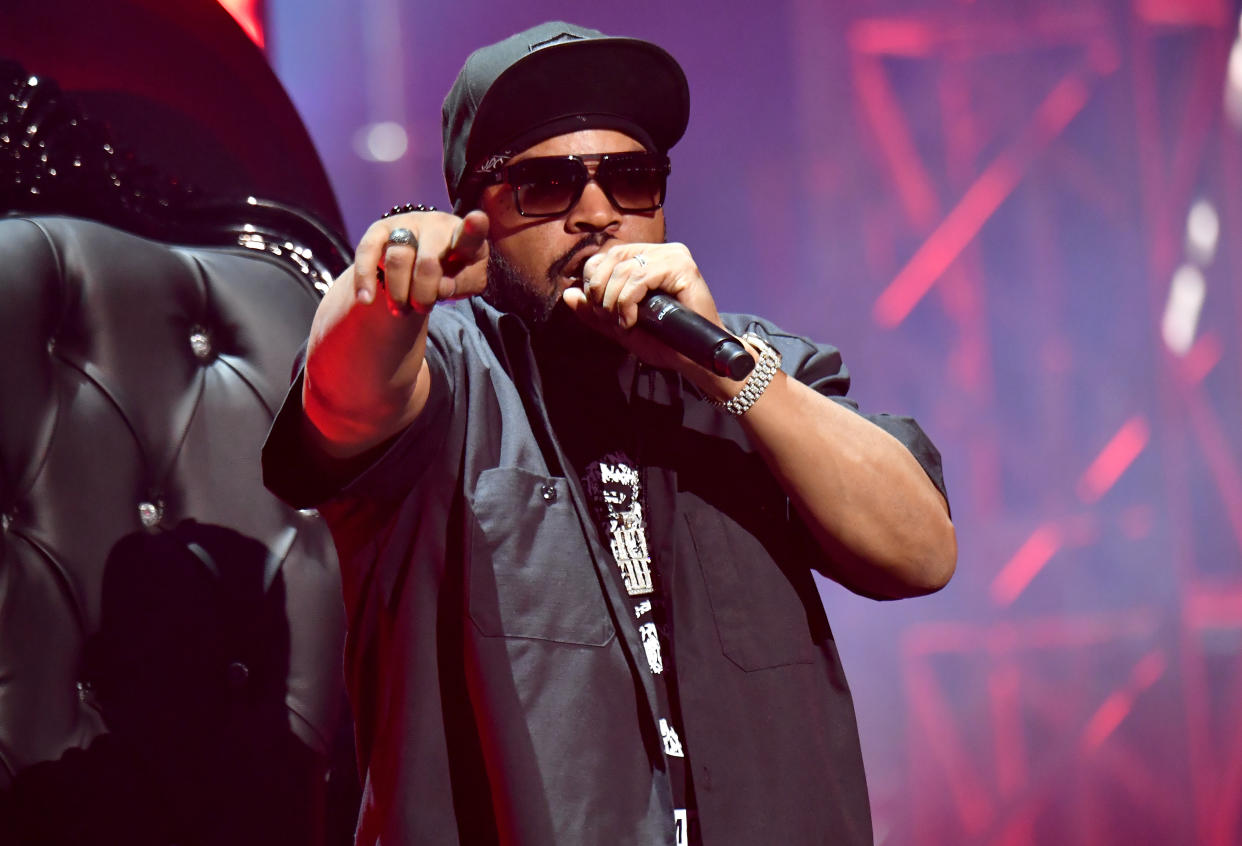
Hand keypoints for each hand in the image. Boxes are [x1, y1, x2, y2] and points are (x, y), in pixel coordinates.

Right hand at [351, 210, 489, 314]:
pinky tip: (366, 300)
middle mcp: (436, 224)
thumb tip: (440, 286)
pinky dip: (365, 279)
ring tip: (403, 310)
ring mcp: (407, 223)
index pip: (471, 233)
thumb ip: (461, 285)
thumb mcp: (465, 282)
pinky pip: (368, 252)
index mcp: (464, 237)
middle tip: (423, 308)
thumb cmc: (451, 272)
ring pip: (398, 260)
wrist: (421, 259)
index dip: (474, 226)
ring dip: (399, 294)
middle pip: (427, 263)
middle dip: (423, 295)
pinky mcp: (380, 228)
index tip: (477, 220)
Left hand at [562, 241, 727, 378]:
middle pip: (612, 257)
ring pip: (624, 268)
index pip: (606, 255)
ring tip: (622, 323)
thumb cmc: (665, 342)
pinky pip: (640, 278)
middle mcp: (660, 251)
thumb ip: (593, 311)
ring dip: (613, 301)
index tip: (597, 309)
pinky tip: (632, 321)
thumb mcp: (620, 325)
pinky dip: (628, 301)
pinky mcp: (683, 267)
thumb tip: (567, 294)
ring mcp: (674, 256)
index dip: (592, 280)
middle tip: (608, 318)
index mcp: (646, 258)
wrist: (695, 358)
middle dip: (600, 291)